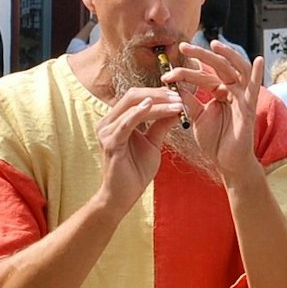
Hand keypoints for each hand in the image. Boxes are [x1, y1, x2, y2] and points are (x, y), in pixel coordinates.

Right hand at [94, 86, 187, 210]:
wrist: (123, 195)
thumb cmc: (135, 170)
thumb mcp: (153, 143)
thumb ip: (161, 125)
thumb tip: (176, 108)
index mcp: (117, 120)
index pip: (137, 97)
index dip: (158, 92)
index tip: (179, 93)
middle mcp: (108, 121)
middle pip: (133, 95)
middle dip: (159, 94)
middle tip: (180, 96)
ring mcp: (107, 131)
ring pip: (132, 106)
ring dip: (157, 103)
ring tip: (177, 104)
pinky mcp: (110, 142)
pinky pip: (125, 123)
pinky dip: (139, 113)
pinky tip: (151, 107)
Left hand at [173, 41, 265, 185]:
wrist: (227, 163)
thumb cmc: (215, 142)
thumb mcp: (197, 117)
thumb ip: (190, 101)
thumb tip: (176, 85)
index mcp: (220, 92)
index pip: (203, 75)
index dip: (184, 72)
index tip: (166, 74)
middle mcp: (232, 91)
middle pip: (219, 66)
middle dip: (202, 55)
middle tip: (183, 46)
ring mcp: (242, 98)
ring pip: (237, 70)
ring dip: (227, 56)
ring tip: (214, 45)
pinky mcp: (249, 108)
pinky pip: (255, 89)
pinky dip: (258, 74)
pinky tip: (258, 60)